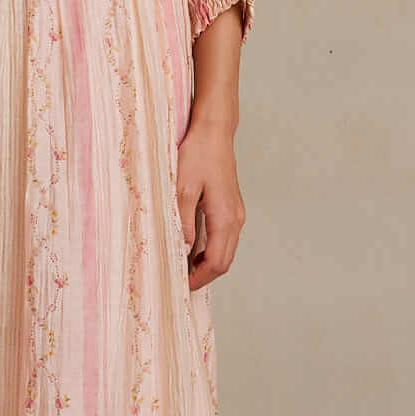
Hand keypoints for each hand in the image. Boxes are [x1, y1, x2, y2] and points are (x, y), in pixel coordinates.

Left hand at [176, 117, 244, 291]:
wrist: (214, 131)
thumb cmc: (198, 154)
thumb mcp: (182, 187)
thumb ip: (182, 220)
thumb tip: (181, 248)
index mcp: (225, 217)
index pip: (217, 262)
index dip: (199, 277)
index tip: (179, 284)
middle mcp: (235, 219)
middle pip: (224, 261)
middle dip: (203, 275)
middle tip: (178, 281)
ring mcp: (235, 213)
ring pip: (225, 250)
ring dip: (206, 263)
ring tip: (181, 266)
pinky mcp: (231, 207)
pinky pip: (223, 238)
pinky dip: (209, 249)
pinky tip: (190, 247)